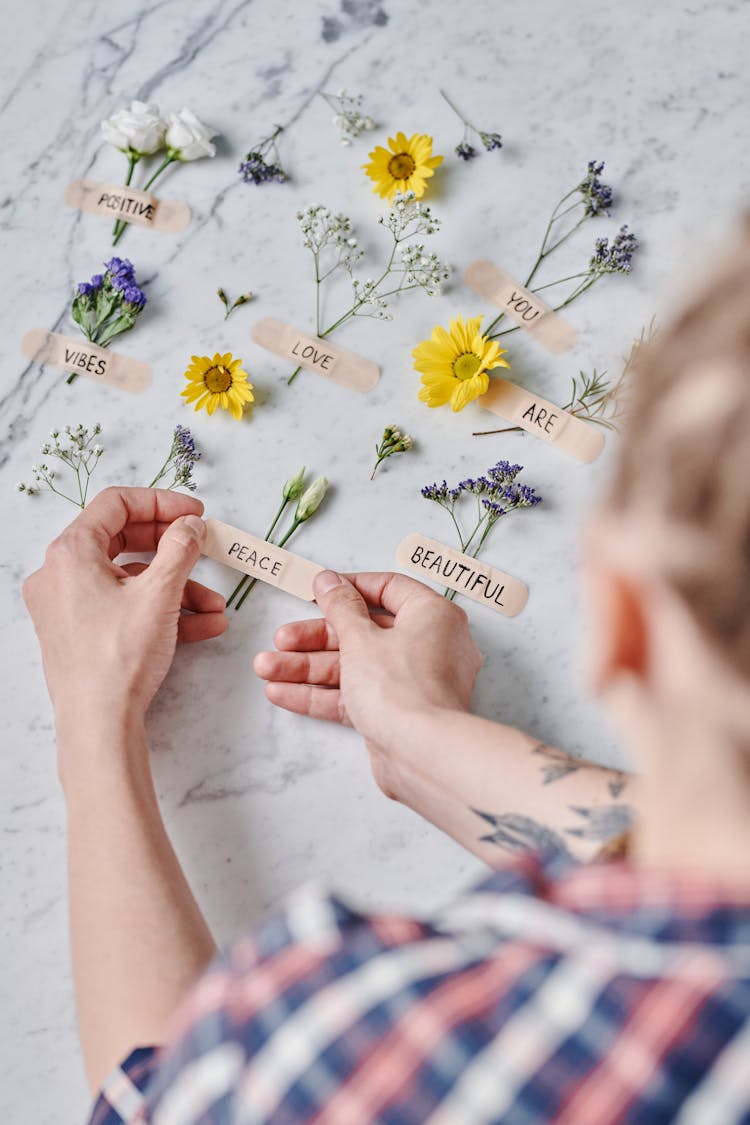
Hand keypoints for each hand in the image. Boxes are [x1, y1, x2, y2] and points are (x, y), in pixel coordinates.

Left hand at [23, 487, 226, 723]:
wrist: (99, 724)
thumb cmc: (117, 658)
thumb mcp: (160, 593)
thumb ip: (180, 549)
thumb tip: (190, 526)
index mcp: (71, 553)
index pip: (116, 504)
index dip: (161, 502)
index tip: (194, 513)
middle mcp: (61, 574)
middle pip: (124, 541)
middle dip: (175, 550)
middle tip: (205, 548)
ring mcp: (68, 605)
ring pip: (130, 581)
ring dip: (178, 588)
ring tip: (216, 606)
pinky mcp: (80, 632)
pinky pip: (124, 608)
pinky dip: (161, 612)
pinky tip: (203, 625)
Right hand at [253, 571, 482, 797]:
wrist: (421, 754)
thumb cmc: (404, 688)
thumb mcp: (361, 637)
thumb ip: (340, 607)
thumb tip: (329, 581)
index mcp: (432, 616)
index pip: (389, 589)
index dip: (350, 589)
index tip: (319, 592)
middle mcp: (427, 647)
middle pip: (363, 632)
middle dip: (315, 638)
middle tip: (282, 639)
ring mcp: (410, 683)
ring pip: (353, 666)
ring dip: (308, 667)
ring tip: (267, 668)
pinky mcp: (394, 713)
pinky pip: (354, 695)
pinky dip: (320, 693)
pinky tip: (282, 691)